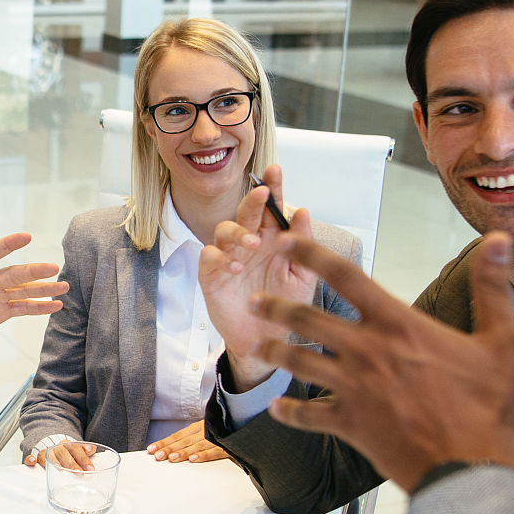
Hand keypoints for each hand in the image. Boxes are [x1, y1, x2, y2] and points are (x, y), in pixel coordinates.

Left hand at [0, 232, 66, 341]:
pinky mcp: (2, 312)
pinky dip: (39, 307)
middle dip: (33, 271)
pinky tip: (56, 305)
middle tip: (53, 268)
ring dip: (44, 288)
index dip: (7, 245)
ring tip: (64, 285)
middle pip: (14, 274)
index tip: (26, 236)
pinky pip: (24, 308)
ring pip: (24, 290)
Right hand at [23, 439, 98, 469]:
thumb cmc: (63, 450)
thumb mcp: (74, 449)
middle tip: (78, 472)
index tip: (90, 468)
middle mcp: (56, 448)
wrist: (45, 438)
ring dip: (54, 462)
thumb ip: (83, 450)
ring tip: (60, 469)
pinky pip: (30, 456)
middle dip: (71, 463)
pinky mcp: (34, 456)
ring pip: (48, 455)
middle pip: (64, 454)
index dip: (83, 458)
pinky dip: (30, 459)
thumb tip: (92, 449)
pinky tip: (33, 462)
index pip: (76, 449)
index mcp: (67, 445)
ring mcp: (45, 452)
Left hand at [145, 423, 227, 462]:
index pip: (179, 435)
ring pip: (198, 445)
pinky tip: (194, 459)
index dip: (165, 442)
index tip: (152, 449)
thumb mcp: (209, 431)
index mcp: (201, 426)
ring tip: (172, 458)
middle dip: (170, 448)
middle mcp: (207, 430)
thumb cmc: (227, 429)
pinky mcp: (230, 446)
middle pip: (185, 440)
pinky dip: (205, 455)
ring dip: (184, 452)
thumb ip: (194, 439)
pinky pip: (216, 451)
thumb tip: (173, 450)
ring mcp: (218, 437)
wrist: (250, 421)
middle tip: (158, 455)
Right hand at [198, 163, 316, 390]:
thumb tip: (303, 212)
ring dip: (237, 232)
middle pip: (246, 213)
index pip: (271, 208)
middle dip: (252, 200)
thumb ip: (304, 246)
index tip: (275, 171)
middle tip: (261, 194)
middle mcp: (249, 243)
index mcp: (272, 239)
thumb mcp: (303, 277)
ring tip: (251, 244)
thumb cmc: (284, 308)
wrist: (267, 342)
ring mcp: (228, 258)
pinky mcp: (211, 277)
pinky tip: (234, 266)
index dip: (272, 188)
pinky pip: (209, 258)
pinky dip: (220, 258)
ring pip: (223, 230)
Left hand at [249, 230, 513, 491]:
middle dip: (278, 308)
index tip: (288, 239)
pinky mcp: (350, 425)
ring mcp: (354, 390)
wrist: (474, 469)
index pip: (348, 277)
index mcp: (399, 326)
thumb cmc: (492, 408)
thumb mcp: (503, 341)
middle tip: (255, 300)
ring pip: (300, 363)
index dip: (313, 254)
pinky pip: (309, 416)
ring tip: (257, 345)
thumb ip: (491, 287)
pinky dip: (291, 412)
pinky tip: (277, 409)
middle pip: (309, 321)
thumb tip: (499, 239)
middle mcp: (368, 352)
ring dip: (275, 352)